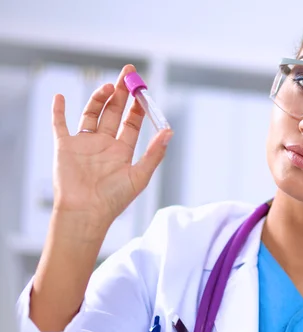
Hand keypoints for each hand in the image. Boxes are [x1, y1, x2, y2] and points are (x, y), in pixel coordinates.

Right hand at [51, 64, 172, 233]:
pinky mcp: (65, 147)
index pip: (132, 122)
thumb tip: (169, 131)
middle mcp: (104, 144)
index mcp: (122, 150)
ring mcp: (84, 144)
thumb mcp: (139, 176)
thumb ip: (154, 153)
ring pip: (92, 113)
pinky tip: (61, 97)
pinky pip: (60, 124)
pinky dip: (58, 110)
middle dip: (122, 93)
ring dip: (99, 98)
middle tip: (128, 73)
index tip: (143, 90)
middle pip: (113, 112)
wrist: (86, 213)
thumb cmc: (114, 200)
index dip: (138, 106)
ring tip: (108, 85)